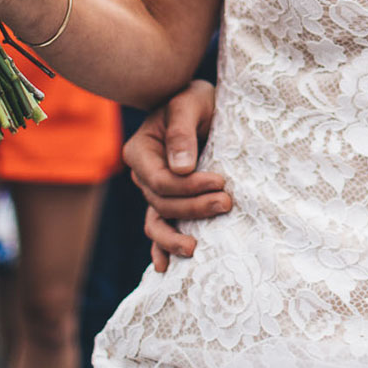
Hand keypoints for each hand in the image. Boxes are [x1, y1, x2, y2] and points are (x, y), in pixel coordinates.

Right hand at [123, 81, 228, 271]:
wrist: (203, 105)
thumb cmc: (195, 99)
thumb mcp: (189, 103)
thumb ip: (182, 131)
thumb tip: (181, 168)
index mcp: (140, 151)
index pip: (159, 181)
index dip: (187, 187)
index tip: (219, 181)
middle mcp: (143, 174)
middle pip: (163, 203)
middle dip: (194, 207)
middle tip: (227, 203)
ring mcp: (155, 190)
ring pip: (158, 221)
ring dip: (176, 236)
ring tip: (197, 247)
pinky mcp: (170, 200)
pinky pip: (160, 227)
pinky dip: (162, 249)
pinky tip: (166, 268)